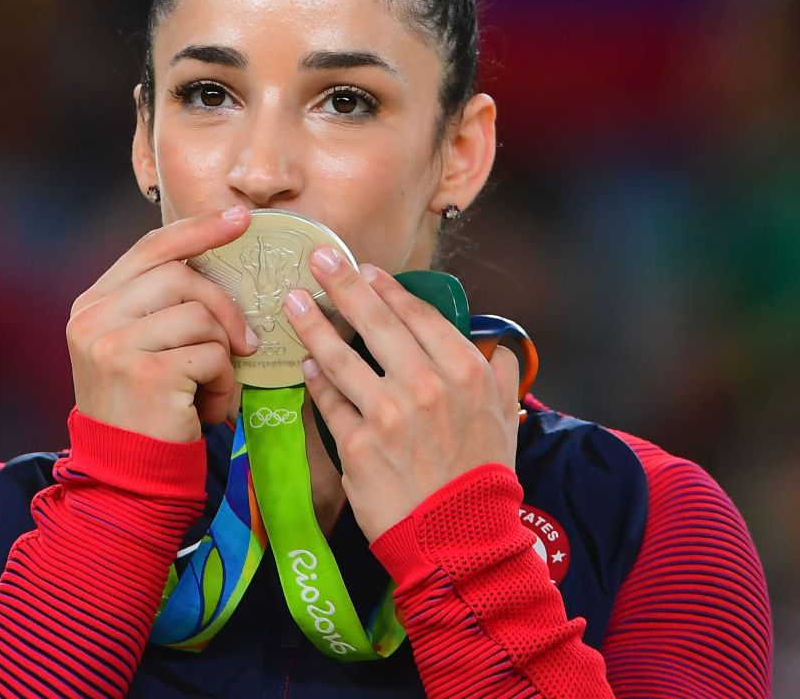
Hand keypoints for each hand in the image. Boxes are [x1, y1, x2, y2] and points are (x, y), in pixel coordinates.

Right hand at [66, 206, 257, 442]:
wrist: (125, 480)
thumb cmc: (145, 412)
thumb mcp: (138, 349)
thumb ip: (161, 306)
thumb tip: (217, 261)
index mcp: (91, 305)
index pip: (150, 248)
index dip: (198, 229)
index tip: (240, 218)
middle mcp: (93, 321)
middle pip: (181, 277)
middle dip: (224, 307)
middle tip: (244, 343)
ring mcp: (114, 346)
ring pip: (201, 316)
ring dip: (223, 356)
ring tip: (212, 388)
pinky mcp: (146, 374)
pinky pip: (213, 355)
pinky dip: (224, 384)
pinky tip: (207, 409)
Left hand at [284, 251, 519, 540]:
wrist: (460, 540)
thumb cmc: (483, 479)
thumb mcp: (505, 419)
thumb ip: (498, 375)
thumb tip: (496, 348)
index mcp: (464, 372)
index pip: (419, 315)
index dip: (388, 289)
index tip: (366, 269)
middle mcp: (425, 386)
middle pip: (375, 322)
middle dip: (343, 284)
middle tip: (319, 258)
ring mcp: (387, 415)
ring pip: (341, 357)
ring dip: (313, 324)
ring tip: (294, 302)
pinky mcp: (357, 445)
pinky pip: (330, 403)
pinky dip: (316, 380)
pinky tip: (306, 365)